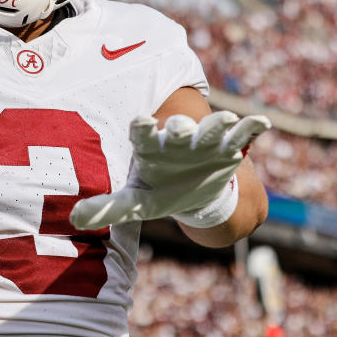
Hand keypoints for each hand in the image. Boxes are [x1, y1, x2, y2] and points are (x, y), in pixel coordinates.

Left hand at [70, 111, 270, 230]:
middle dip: (180, 128)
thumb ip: (108, 207)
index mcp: (150, 148)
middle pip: (178, 130)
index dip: (142, 128)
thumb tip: (73, 217)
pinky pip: (242, 135)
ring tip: (225, 119)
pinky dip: (251, 128)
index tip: (140, 121)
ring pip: (211, 129)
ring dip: (218, 124)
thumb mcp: (135, 201)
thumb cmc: (158, 190)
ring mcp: (204, 142)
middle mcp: (176, 140)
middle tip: (180, 127)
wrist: (193, 191)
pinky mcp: (228, 148)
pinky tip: (262, 122)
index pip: (143, 135)